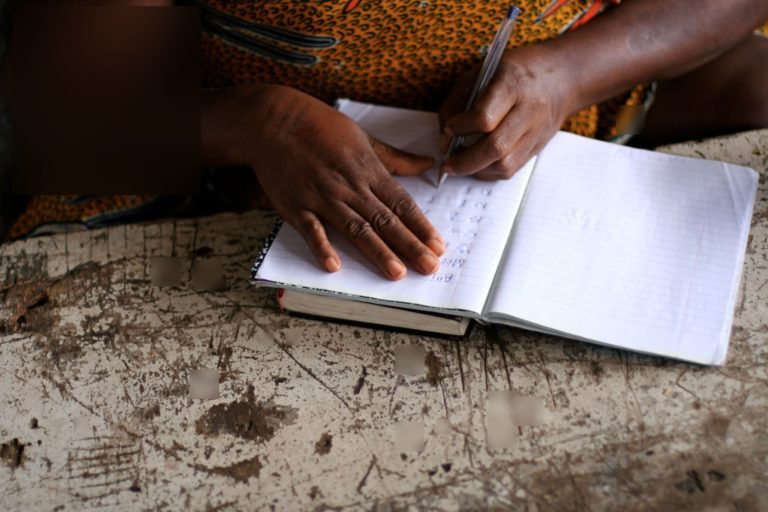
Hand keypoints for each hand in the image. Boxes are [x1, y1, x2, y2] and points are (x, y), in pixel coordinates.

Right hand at [237, 86, 444, 279]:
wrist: (274, 120)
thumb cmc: (321, 126)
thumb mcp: (364, 137)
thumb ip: (396, 157)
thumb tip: (428, 163)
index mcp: (368, 169)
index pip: (401, 203)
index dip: (421, 226)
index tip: (438, 246)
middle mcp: (349, 186)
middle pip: (385, 221)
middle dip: (410, 245)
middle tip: (430, 267)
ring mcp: (322, 197)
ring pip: (355, 228)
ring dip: (377, 251)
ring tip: (396, 272)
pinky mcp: (296, 205)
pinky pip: (311, 230)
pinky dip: (322, 247)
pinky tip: (334, 266)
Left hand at [438, 44, 575, 179]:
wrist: (564, 76)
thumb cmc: (516, 70)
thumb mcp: (482, 72)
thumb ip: (457, 101)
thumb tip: (444, 137)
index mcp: (513, 84)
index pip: (484, 118)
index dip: (460, 128)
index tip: (449, 128)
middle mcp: (529, 110)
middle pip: (495, 148)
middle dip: (465, 162)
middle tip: (447, 165)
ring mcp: (537, 132)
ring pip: (505, 165)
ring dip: (477, 170)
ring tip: (461, 164)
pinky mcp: (539, 147)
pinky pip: (512, 169)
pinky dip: (490, 171)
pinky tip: (478, 164)